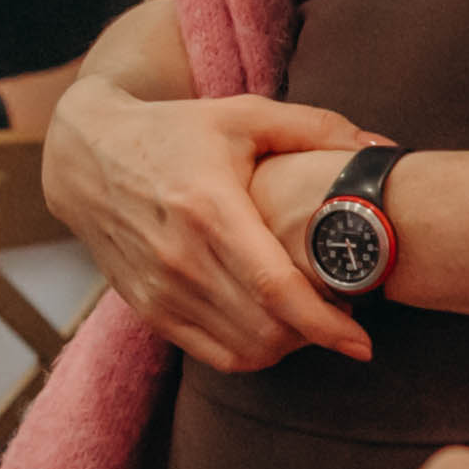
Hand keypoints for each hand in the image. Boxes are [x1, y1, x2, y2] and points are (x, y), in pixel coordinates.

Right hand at [44, 77, 381, 372]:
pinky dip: (253, 352)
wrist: (86, 154)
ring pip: (243, 349)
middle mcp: (180, 257)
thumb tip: (382, 152)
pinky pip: (213, 354)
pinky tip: (273, 328)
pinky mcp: (147, 308)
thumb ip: (317, 128)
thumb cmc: (175, 130)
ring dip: (288, 346)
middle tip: (345, 312)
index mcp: (209, 207)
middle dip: (317, 334)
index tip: (362, 343)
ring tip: (312, 319)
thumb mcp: (243, 115)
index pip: (275, 287)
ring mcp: (159, 289)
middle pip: (266, 328)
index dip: (325, 324)